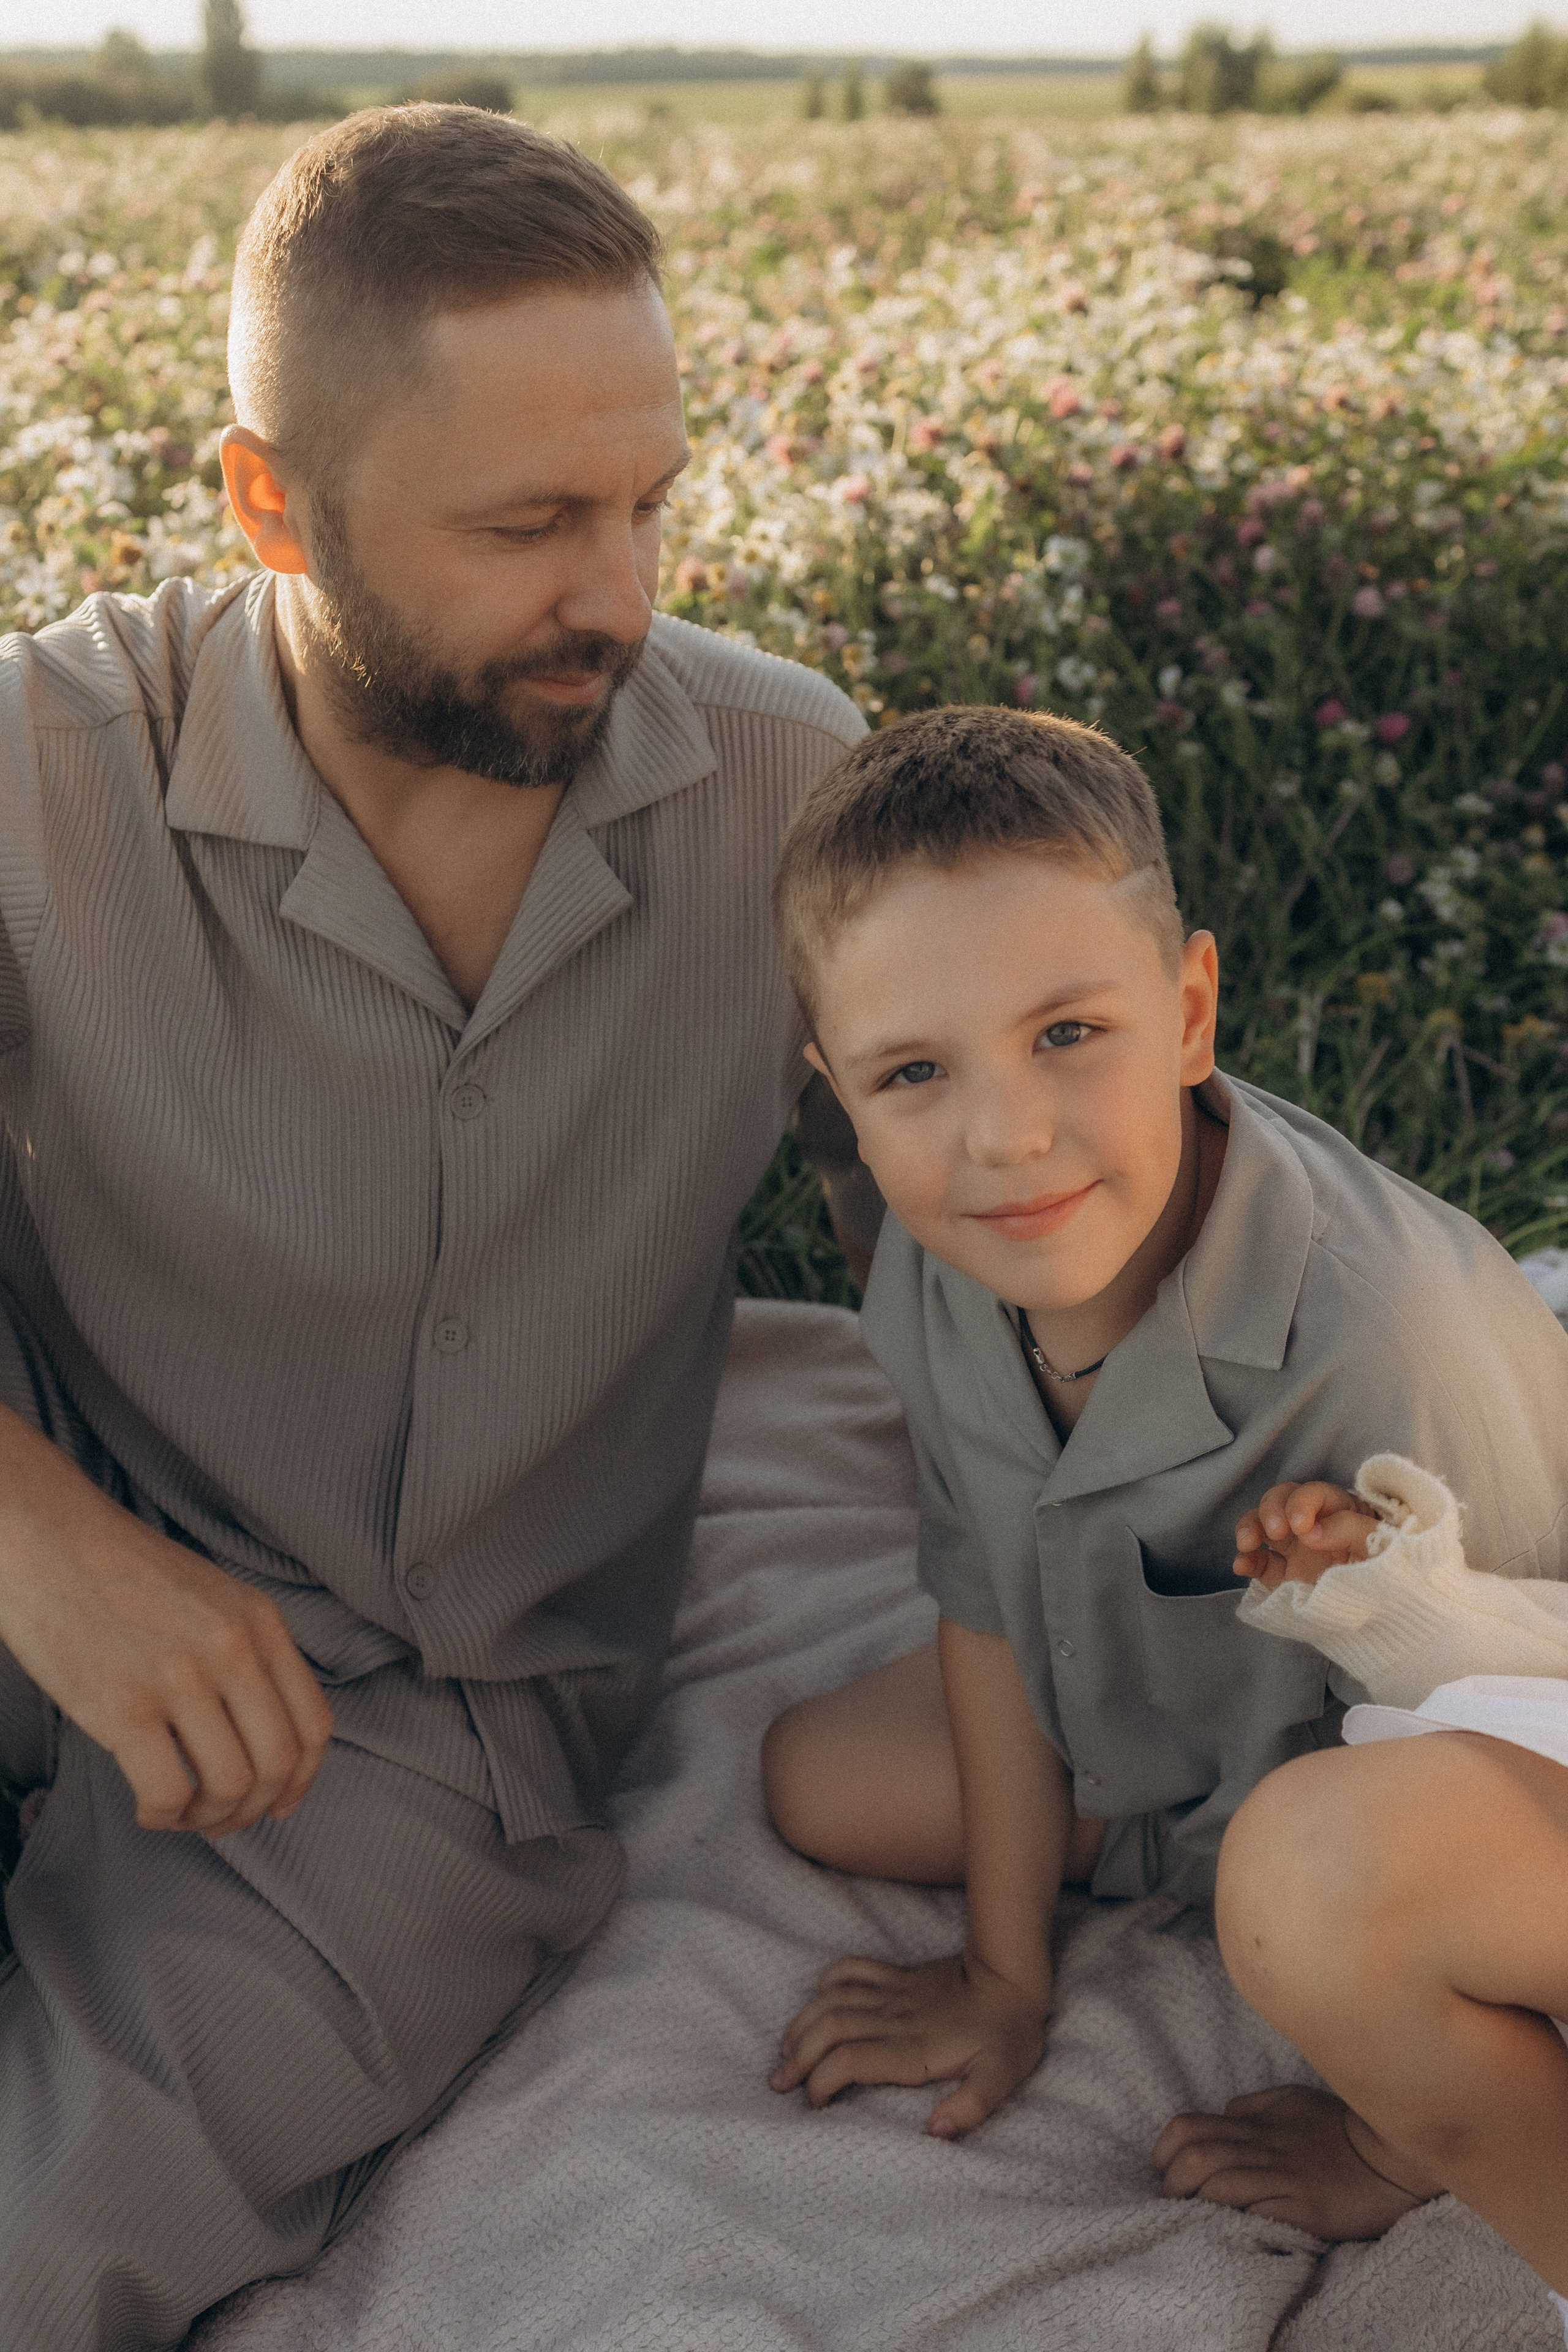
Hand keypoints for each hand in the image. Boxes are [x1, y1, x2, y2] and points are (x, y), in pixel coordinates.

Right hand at [0, 1406, 332, 1836]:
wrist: (48, 1540)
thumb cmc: (123, 1572)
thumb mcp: (214, 1596)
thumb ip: (247, 1652)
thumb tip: (264, 1733)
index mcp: (260, 1621)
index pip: (313, 1724)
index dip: (302, 1780)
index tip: (278, 1804)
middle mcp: (233, 1649)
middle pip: (278, 1764)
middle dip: (253, 1809)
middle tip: (221, 1819)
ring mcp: (181, 1678)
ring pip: (229, 1786)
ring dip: (208, 1818)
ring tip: (181, 1811)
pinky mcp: (124, 1707)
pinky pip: (167, 1792)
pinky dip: (163, 1816)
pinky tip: (148, 1806)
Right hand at [768, 1948, 1047, 2137]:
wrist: (1012, 1974)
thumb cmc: (1008, 2032)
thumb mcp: (1002, 2078)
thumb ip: (971, 2108)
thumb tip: (936, 2132)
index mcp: (913, 2048)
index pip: (849, 2061)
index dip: (821, 2081)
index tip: (813, 2104)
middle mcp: (894, 2018)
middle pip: (829, 2030)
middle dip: (797, 2056)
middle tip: (778, 2082)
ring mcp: (893, 1992)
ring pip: (831, 1999)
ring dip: (802, 2022)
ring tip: (784, 2049)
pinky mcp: (897, 1975)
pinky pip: (852, 1969)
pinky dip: (827, 1981)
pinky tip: (816, 1999)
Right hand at [1233, 1481, 1380, 1591]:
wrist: (1394, 1616)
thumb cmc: (1394, 1571)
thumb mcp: (1383, 1543)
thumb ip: (1350, 1530)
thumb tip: (1311, 1532)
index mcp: (1340, 1510)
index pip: (1314, 1494)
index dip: (1302, 1503)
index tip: (1300, 1526)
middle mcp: (1314, 1524)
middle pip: (1280, 1500)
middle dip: (1271, 1510)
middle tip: (1275, 1531)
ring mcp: (1296, 1549)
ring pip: (1262, 1525)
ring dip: (1250, 1527)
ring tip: (1247, 1544)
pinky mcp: (1283, 1575)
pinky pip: (1258, 1562)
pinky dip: (1245, 1560)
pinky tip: (1242, 1566)